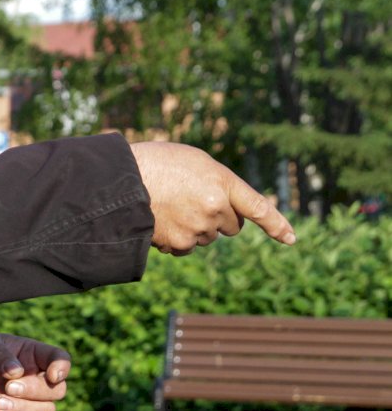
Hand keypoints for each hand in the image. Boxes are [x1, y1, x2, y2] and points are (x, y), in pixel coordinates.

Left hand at [0, 333, 70, 410]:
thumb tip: (17, 371)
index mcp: (31, 355)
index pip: (60, 359)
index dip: (62, 367)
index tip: (52, 375)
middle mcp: (34, 378)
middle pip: (57, 391)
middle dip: (36, 391)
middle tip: (8, 387)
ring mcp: (25, 401)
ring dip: (24, 409)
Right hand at [130, 141, 295, 254]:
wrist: (119, 181)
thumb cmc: (155, 163)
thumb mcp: (194, 162)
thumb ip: (217, 183)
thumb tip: (224, 215)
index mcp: (222, 182)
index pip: (259, 207)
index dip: (277, 225)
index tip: (291, 240)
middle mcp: (215, 208)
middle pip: (230, 225)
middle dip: (219, 218)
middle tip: (192, 202)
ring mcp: (197, 228)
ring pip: (207, 237)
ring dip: (196, 228)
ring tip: (169, 208)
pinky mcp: (179, 244)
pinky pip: (187, 248)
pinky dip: (178, 239)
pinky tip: (162, 222)